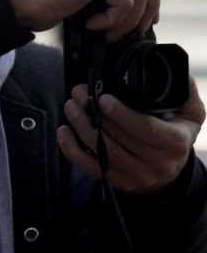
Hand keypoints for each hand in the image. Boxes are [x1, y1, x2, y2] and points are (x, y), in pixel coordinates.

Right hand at [7, 0, 159, 40]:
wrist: (20, 3)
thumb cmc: (45, 5)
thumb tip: (134, 17)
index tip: (143, 21)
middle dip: (149, 7)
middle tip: (135, 30)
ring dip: (126, 21)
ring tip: (105, 31)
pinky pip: (123, 2)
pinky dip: (110, 21)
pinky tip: (90, 24)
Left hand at [57, 77, 204, 193]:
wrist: (171, 169)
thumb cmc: (175, 132)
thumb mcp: (189, 112)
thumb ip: (184, 92)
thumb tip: (171, 70)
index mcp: (173, 142)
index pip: (145, 128)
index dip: (122, 114)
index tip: (102, 97)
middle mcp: (156, 163)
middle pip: (117, 138)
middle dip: (92, 113)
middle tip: (78, 92)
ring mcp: (135, 176)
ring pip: (102, 152)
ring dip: (81, 126)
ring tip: (70, 106)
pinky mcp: (117, 181)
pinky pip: (89, 167)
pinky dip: (72, 149)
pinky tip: (64, 131)